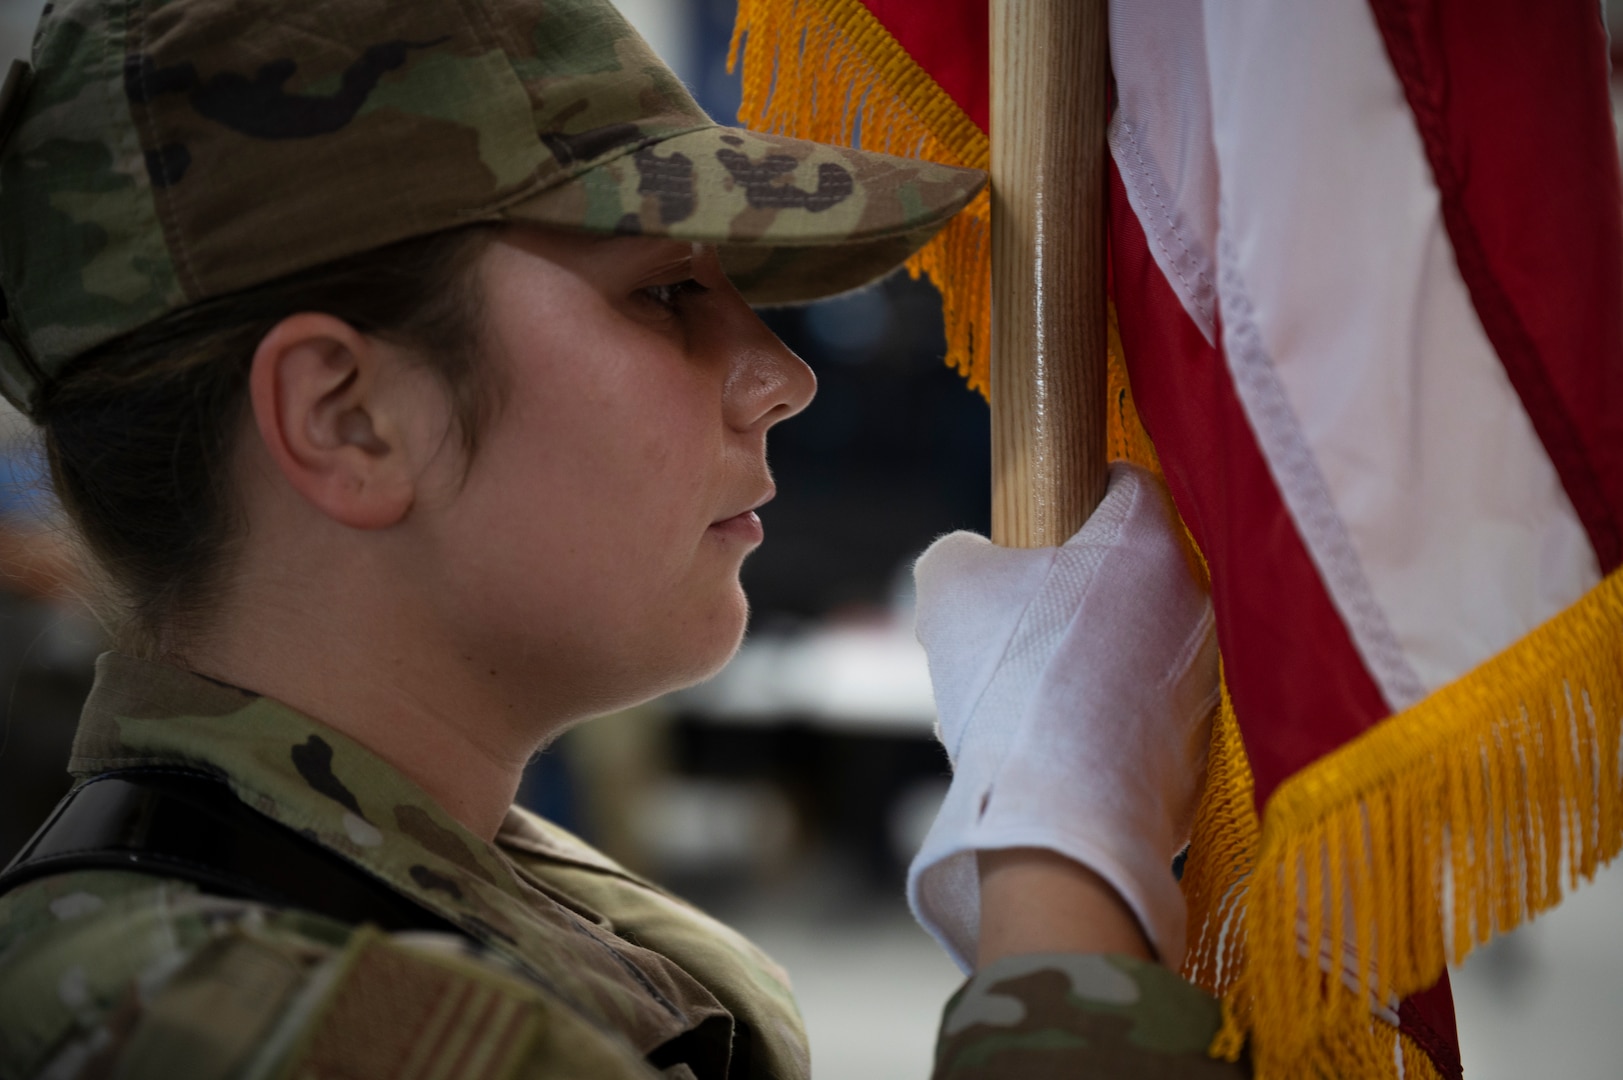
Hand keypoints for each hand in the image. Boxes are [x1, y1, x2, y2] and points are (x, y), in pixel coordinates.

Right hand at [906, 463, 1217, 969]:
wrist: (1059, 819)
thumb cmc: (1008, 680)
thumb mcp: (951, 585)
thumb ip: (961, 554)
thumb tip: (971, 565)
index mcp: (1145, 542)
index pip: (1127, 482)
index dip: (1079, 491)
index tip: (1042, 523)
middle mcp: (1192, 601)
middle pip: (1129, 570)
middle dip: (1073, 587)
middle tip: (1015, 620)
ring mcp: (1203, 678)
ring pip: (1135, 643)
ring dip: (1085, 656)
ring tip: (1020, 697)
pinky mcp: (1200, 746)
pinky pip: (1143, 710)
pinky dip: (1103, 718)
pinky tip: (1051, 745)